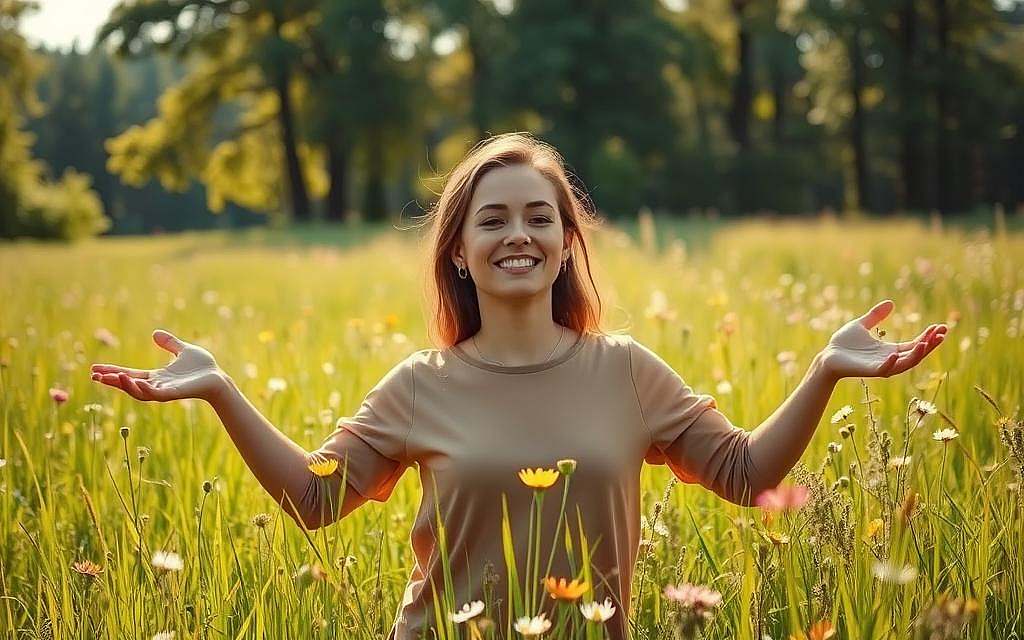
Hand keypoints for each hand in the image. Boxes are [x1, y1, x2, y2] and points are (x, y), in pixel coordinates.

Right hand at [90, 329, 227, 403]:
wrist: (219, 378)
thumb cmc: (203, 367)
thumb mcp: (182, 350)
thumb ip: (169, 343)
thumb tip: (155, 333)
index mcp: (157, 376)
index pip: (129, 374)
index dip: (113, 372)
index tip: (94, 369)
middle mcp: (157, 385)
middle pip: (128, 384)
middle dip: (111, 381)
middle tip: (94, 376)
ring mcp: (164, 391)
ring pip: (138, 391)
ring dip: (124, 385)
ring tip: (109, 377)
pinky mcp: (173, 394)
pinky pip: (154, 394)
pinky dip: (143, 389)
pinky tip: (133, 381)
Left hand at [819, 300, 946, 379]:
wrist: (827, 356)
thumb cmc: (843, 343)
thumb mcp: (862, 324)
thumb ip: (876, 316)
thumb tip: (891, 303)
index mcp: (890, 350)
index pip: (915, 344)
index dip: (928, 336)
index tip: (940, 326)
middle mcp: (890, 359)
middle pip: (916, 354)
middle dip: (930, 344)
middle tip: (942, 333)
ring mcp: (881, 366)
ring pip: (906, 363)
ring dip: (917, 354)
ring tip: (927, 342)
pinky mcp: (870, 371)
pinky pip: (885, 370)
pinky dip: (891, 364)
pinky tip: (895, 354)